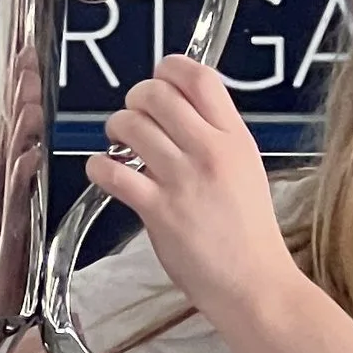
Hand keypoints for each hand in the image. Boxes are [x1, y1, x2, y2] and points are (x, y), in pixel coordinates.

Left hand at [85, 55, 296, 325]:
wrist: (254, 284)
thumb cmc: (249, 234)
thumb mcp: (247, 169)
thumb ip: (216, 138)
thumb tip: (180, 113)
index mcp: (235, 138)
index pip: (199, 78)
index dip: (170, 68)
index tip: (160, 78)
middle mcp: (210, 151)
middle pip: (157, 94)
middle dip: (135, 98)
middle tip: (134, 114)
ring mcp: (182, 179)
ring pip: (130, 126)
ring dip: (115, 129)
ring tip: (119, 143)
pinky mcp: (157, 209)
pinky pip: (111, 171)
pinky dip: (98, 166)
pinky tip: (105, 172)